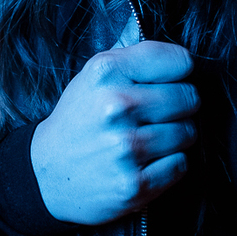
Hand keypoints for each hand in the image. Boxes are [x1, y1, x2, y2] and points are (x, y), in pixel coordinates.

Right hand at [30, 40, 198, 225]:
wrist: (47, 173)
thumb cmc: (79, 119)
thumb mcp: (94, 75)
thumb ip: (134, 56)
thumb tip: (179, 51)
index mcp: (107, 72)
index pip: (180, 61)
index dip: (179, 72)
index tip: (170, 80)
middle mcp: (117, 106)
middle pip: (189, 97)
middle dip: (181, 105)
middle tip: (159, 113)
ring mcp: (126, 147)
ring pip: (188, 132)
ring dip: (176, 136)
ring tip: (149, 137)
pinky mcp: (135, 184)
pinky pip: (181, 164)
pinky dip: (170, 164)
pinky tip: (147, 160)